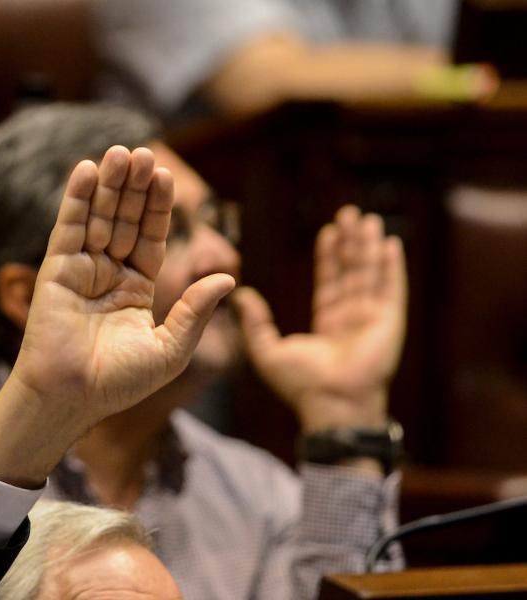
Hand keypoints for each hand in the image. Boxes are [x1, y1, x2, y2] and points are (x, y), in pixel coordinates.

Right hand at [0, 146, 234, 486]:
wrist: (73, 397)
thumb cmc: (120, 383)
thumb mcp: (170, 348)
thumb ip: (196, 312)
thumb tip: (229, 278)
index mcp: (137, 289)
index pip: (150, 237)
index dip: (157, 207)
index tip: (165, 175)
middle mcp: (109, 275)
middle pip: (124, 220)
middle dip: (134, 187)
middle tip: (142, 152)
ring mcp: (81, 270)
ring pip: (98, 217)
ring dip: (108, 184)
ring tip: (120, 152)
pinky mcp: (56, 269)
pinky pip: (69, 227)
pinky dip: (77, 198)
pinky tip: (86, 169)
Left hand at [234, 206, 406, 432]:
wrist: (329, 402)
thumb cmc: (299, 383)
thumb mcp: (266, 349)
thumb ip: (254, 321)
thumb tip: (240, 293)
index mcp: (328, 324)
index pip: (330, 282)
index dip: (329, 256)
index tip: (329, 231)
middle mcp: (352, 318)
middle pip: (352, 271)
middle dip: (352, 243)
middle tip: (350, 214)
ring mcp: (372, 320)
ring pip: (371, 273)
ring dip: (370, 246)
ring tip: (368, 219)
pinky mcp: (389, 322)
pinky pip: (391, 288)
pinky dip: (392, 266)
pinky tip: (390, 243)